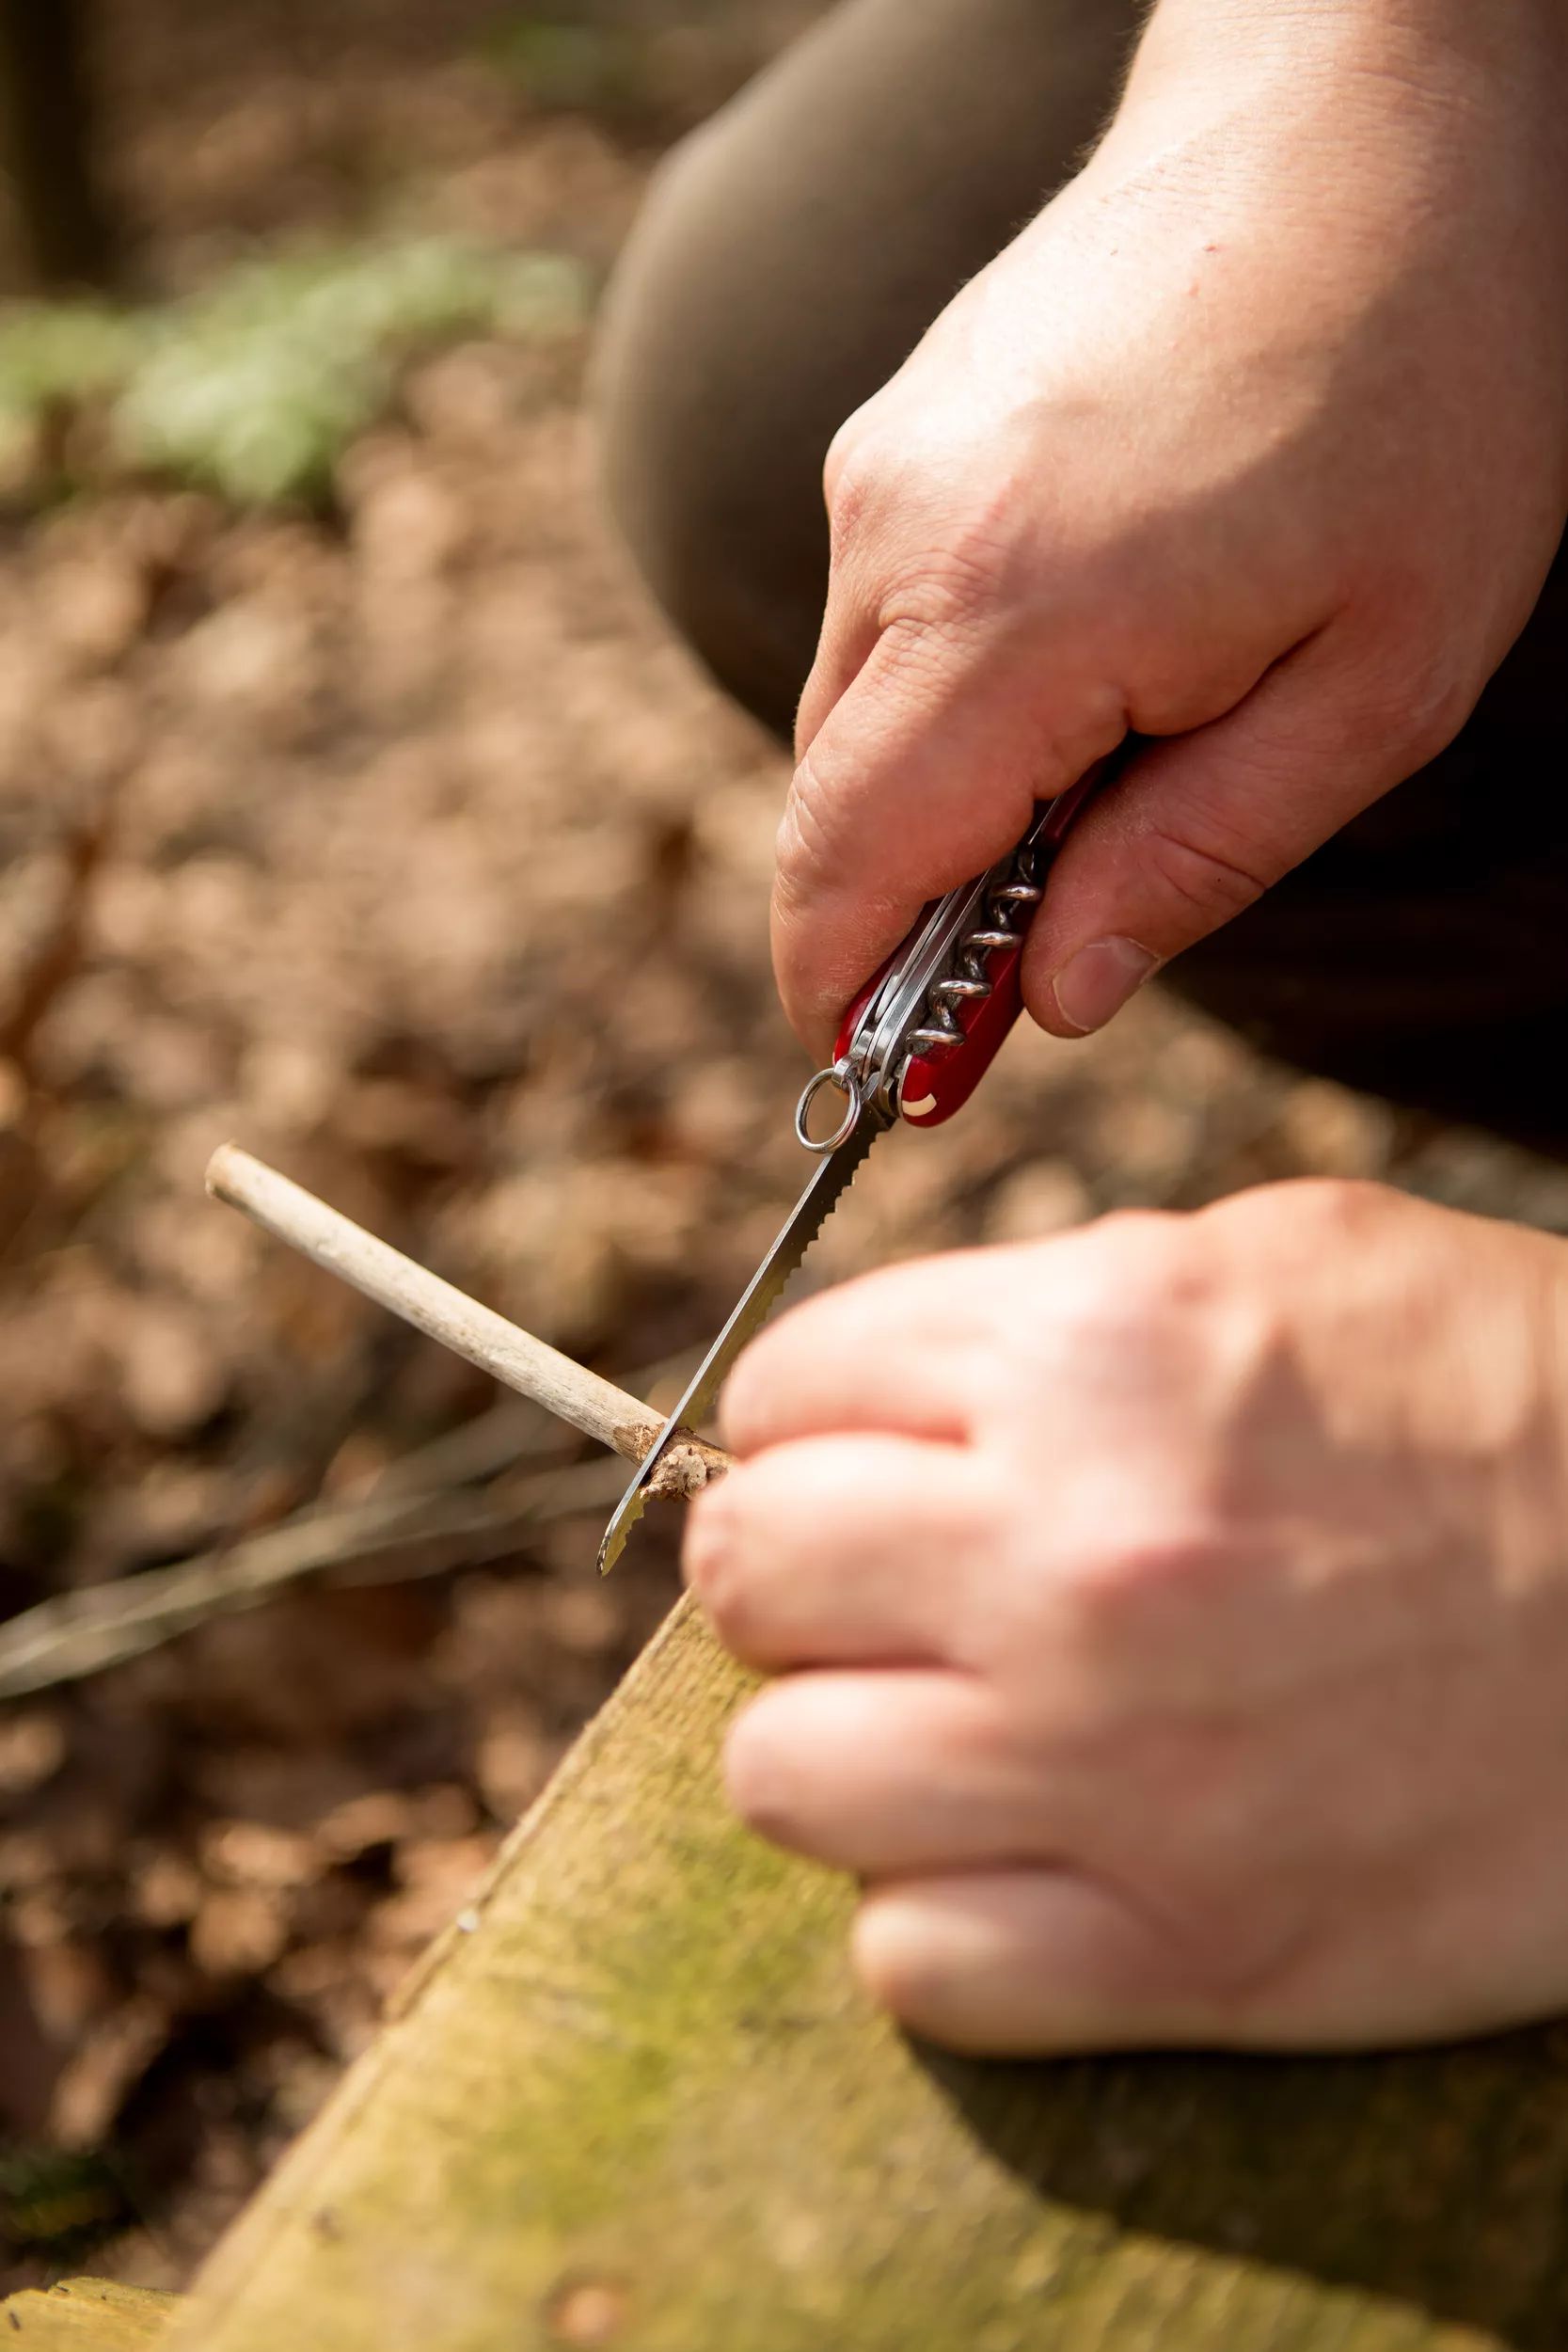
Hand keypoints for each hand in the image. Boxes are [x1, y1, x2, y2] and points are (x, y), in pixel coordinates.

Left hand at [684, 1182, 1567, 2053]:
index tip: (856, 1457)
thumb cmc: (1510, 1410)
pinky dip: (944, 1911)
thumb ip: (1047, 1310)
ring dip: (849, 1742)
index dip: (812, 1424)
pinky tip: (1029, 1848)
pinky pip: (915, 1962)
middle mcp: (1078, 1562)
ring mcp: (1121, 1774)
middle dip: (802, 1572)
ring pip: (784, 1777)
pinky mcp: (1191, 1955)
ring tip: (953, 1718)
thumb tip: (868, 1391)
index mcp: (1095, 1355)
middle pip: (751, 1578)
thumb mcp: (1281, 1263)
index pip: (781, 1391)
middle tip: (892, 1587)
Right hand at [775, 0, 1567, 1057]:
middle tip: (1018, 983)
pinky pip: (886, 620)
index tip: (885, 1091)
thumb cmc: (1420, 380)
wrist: (1366, 99)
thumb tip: (1051, 1002)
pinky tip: (1089, 667)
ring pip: (854, 715)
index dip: (848, 1000)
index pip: (849, 867)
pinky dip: (953, 697)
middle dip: (899, 923)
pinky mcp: (900, 433)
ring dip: (941, 801)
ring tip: (1110, 785)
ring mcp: (884, 469)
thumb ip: (1196, 862)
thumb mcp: (1376, 683)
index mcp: (1013, 617)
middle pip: (833, 805)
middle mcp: (901, 537)